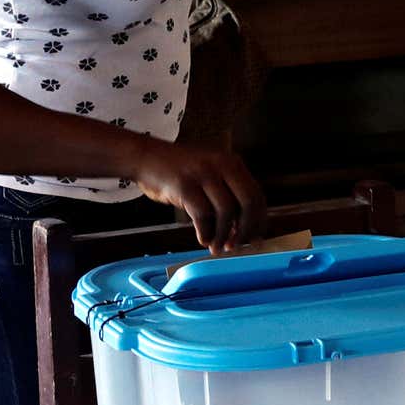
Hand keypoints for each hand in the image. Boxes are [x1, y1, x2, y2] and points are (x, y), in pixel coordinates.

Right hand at [131, 142, 265, 253]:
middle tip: (239, 246)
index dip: (259, 221)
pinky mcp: (185, 185)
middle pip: (248, 202)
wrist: (145, 157)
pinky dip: (205, 232)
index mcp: (231, 162)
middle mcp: (221, 164)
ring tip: (218, 247)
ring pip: (226, 211)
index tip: (255, 238)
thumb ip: (226, 193)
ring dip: (224, 235)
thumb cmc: (177, 170)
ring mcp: (203, 174)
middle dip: (246, 229)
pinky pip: (202, 215)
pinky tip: (203, 239)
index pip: (256, 194)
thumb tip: (241, 228)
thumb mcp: (209, 173)